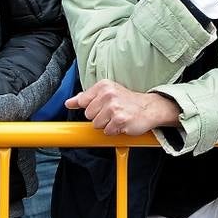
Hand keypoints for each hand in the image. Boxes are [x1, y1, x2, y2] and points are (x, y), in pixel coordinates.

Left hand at [65, 79, 180, 136]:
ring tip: (117, 118)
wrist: (149, 108)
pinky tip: (122, 124)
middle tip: (112, 113)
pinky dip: (114, 131)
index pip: (82, 101)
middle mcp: (108, 95)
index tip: (99, 108)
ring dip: (106, 125)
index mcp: (103, 86)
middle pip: (88, 115)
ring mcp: (114, 107)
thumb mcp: (106, 93)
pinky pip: (107, 131)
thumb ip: (86, 98)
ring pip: (96, 124)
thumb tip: (68, 103)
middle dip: (99, 117)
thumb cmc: (127, 101)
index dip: (90, 108)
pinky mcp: (120, 120)